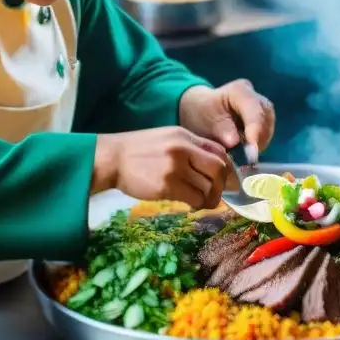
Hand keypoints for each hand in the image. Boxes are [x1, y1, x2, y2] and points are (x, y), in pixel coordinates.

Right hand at [92, 127, 229, 208]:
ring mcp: (175, 167)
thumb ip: (189, 148)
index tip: (226, 180)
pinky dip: (197, 204)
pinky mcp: (167, 185)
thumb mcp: (166, 139)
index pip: (218, 151)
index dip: (227, 168)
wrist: (112, 158)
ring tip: (202, 202)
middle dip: (223, 185)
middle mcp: (183, 148)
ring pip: (208, 186)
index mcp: (185, 136)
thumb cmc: (138, 150)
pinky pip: (194, 198)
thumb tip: (213, 165)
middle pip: (218, 168)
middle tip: (218, 194)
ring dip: (209, 198)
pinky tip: (191, 204)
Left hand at [178, 80, 275, 153]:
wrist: (201, 109)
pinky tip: (249, 149)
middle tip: (248, 157)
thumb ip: (221, 130)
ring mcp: (260, 104)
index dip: (255, 132)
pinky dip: (260, 141)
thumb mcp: (205, 121)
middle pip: (265, 117)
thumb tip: (235, 141)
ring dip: (260, 141)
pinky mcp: (263, 115)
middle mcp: (254, 95)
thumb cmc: (201, 114)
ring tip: (247, 153)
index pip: (254, 111)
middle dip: (259, 138)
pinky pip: (267, 130)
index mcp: (239, 91)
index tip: (252, 153)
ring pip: (269, 125)